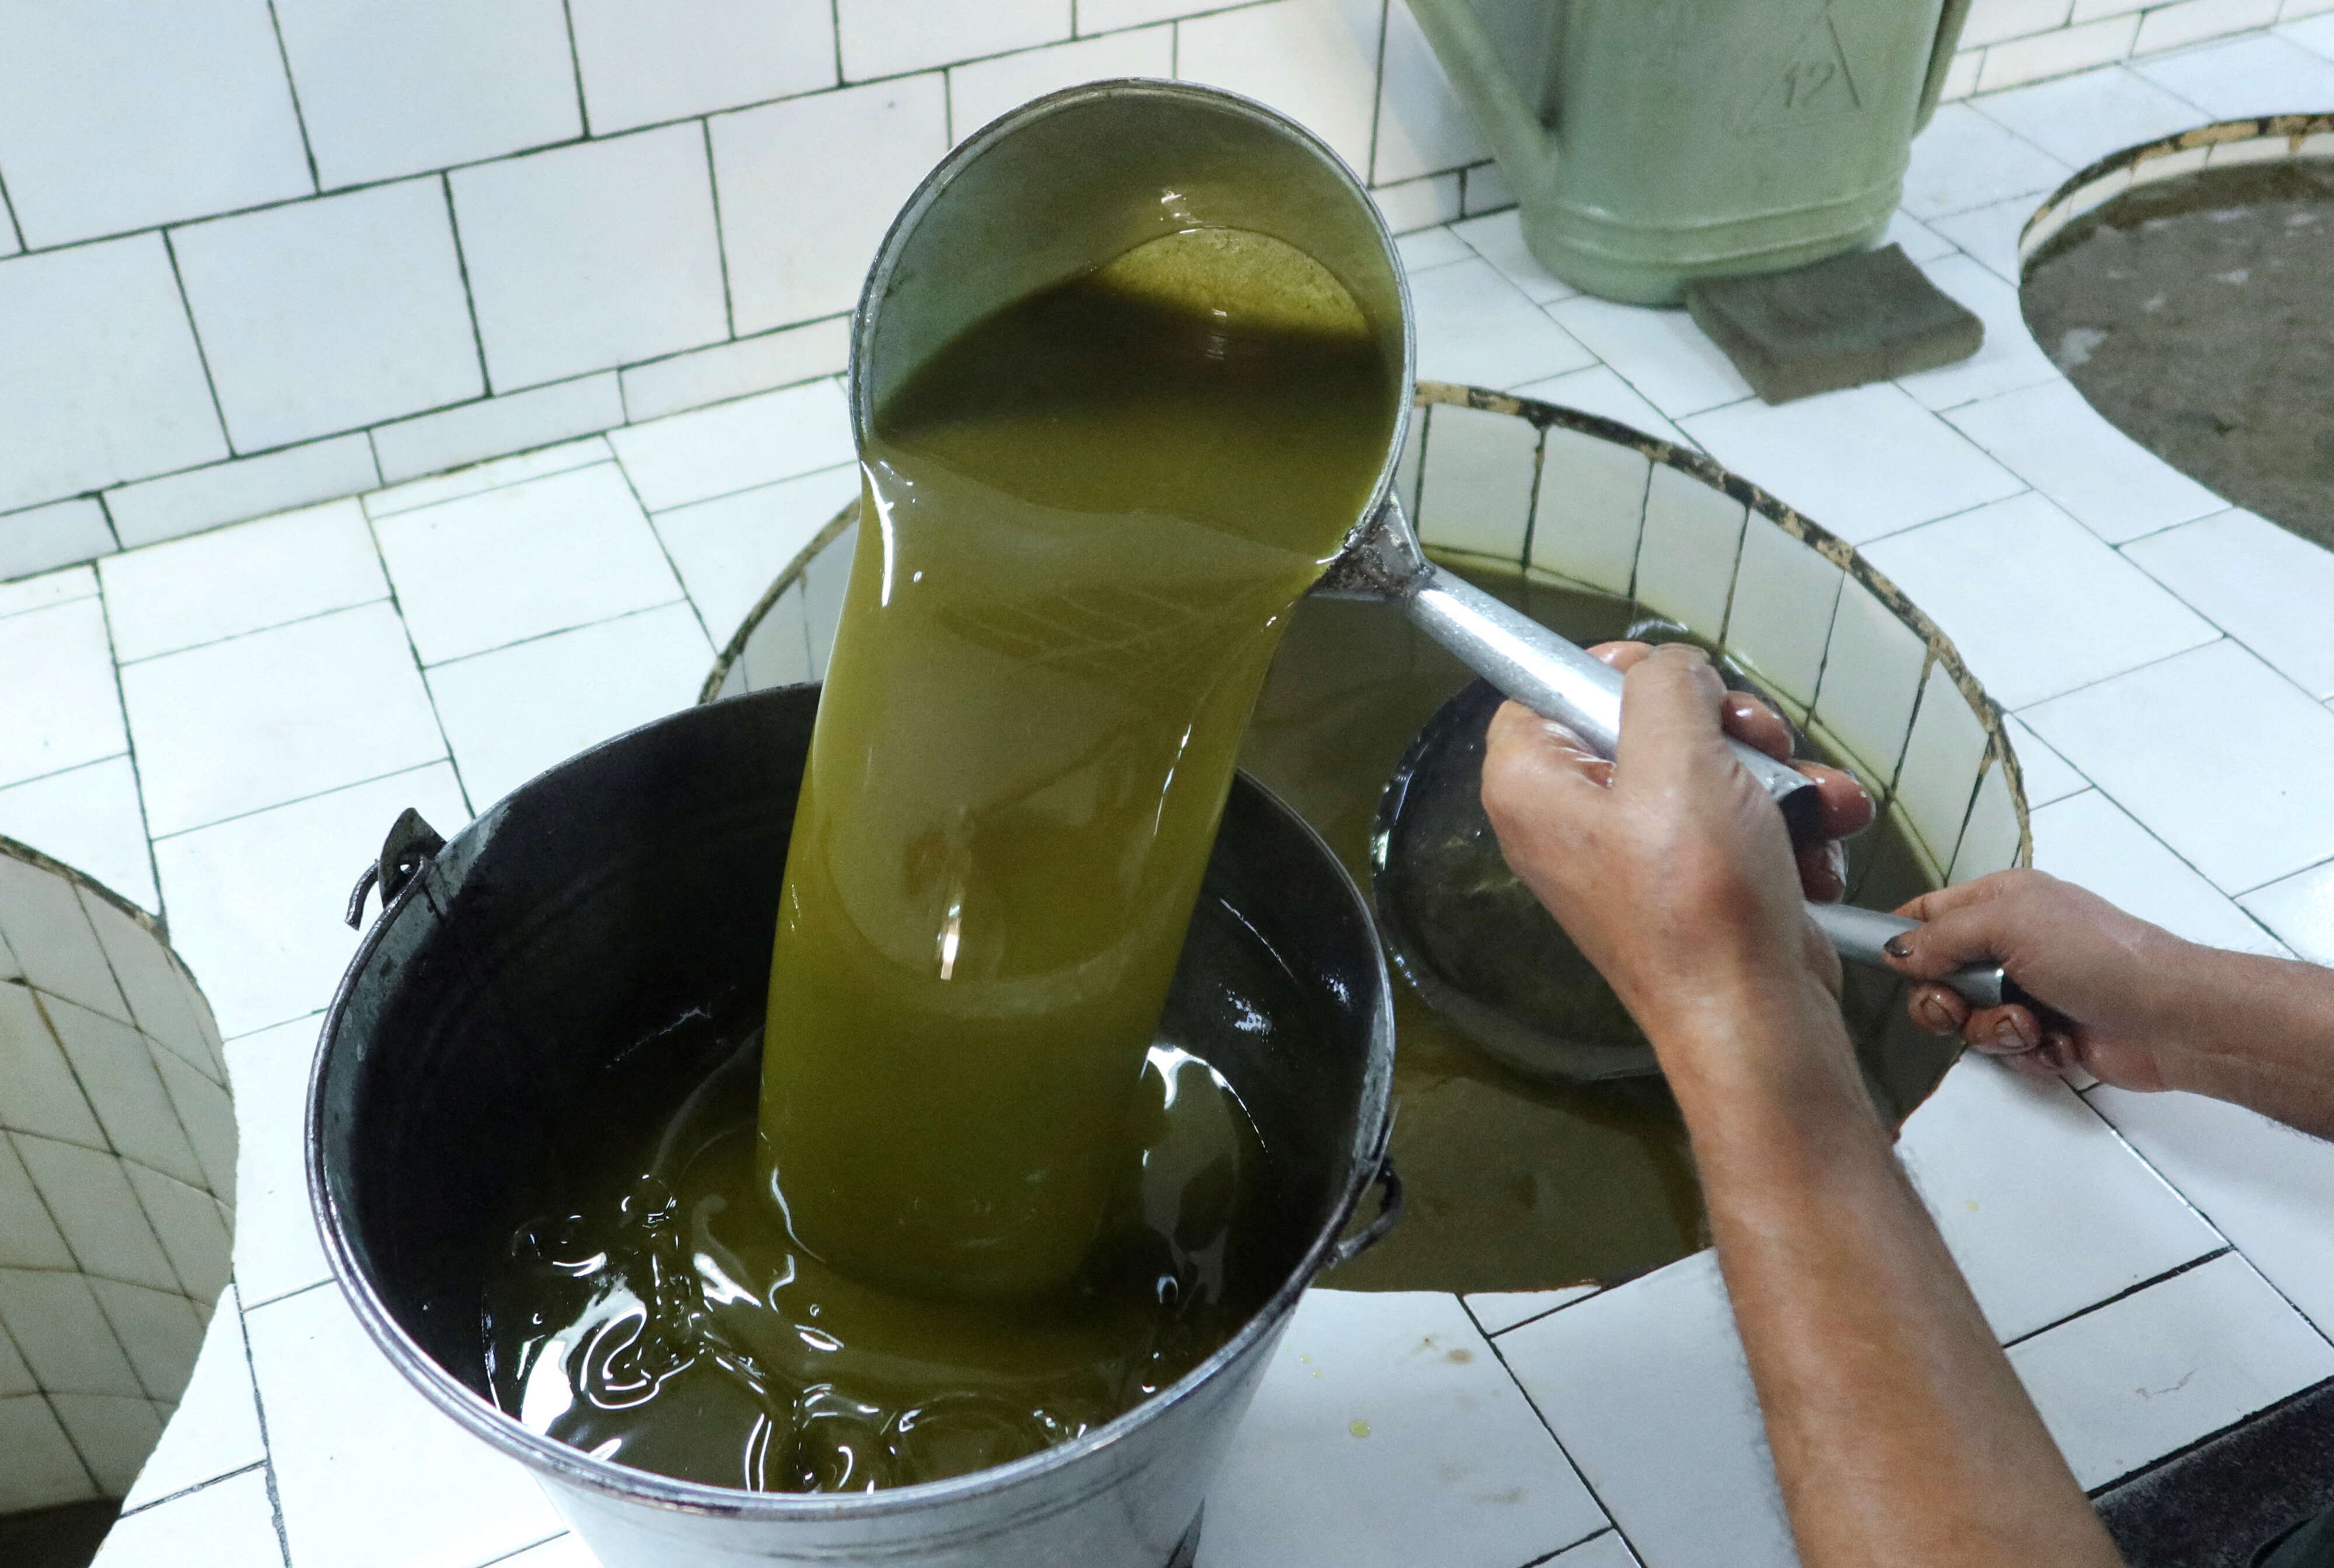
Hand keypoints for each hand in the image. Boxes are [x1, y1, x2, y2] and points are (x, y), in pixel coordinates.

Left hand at [1479, 641, 1873, 1053]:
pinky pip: (1740, 826)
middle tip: (1760, 743)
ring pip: (1709, 773)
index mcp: (1534, 788)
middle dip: (1724, 727)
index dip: (1610, 671)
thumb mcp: (1679, 757)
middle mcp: (1573, 823)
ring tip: (1813, 803)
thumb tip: (1671, 670)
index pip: (1543, 692)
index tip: (1669, 676)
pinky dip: (1786, 830)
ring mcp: (1636, 858)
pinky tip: (1815, 849)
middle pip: (1644, 727)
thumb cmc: (1698, 907)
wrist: (1755, 1018)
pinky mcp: (1693, 886)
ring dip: (1777, 779)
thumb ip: (1665, 687)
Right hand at [1884, 870, 2193, 1090]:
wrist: (2171, 1018)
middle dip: (1944, 1003)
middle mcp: (2010, 944)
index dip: (1901, 940)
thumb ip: (1940, 937)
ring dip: (1993, 1032)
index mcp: (1999, 901)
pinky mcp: (2047, 1035)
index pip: (1925, 914)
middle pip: (1937, 979)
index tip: (1889, 968)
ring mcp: (2028, 991)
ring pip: (1969, 1022)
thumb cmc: (2097, 956)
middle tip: (1960, 1009)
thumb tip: (1893, 952)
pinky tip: (2059, 1044)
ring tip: (2032, 1028)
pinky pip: (2006, 1052)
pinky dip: (2028, 1053)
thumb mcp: (2009, 924)